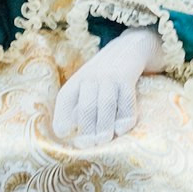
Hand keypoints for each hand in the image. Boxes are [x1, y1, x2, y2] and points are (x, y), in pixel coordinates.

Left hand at [51, 24, 162, 145]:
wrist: (130, 46)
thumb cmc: (105, 75)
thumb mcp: (89, 85)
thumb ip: (81, 106)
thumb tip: (72, 133)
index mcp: (77, 81)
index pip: (65, 99)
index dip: (62, 118)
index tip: (63, 135)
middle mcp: (91, 77)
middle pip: (85, 105)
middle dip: (86, 128)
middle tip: (88, 146)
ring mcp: (110, 77)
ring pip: (105, 104)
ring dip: (104, 125)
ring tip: (103, 141)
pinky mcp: (128, 77)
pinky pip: (127, 99)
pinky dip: (125, 116)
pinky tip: (122, 129)